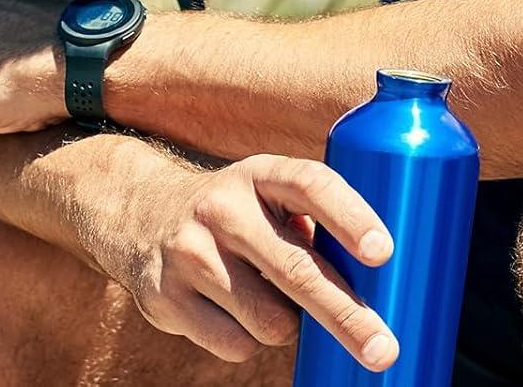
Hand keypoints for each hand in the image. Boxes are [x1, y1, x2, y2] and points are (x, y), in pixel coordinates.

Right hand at [98, 151, 399, 371]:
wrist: (138, 214)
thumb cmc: (235, 212)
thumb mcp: (266, 194)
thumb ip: (310, 220)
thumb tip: (380, 277)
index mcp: (259, 173)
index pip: (310, 184)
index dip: (350, 216)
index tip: (384, 253)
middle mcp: (223, 207)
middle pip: (296, 270)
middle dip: (346, 315)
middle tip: (382, 348)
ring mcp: (191, 252)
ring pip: (269, 320)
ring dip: (287, 325)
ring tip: (273, 300)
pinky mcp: (167, 297)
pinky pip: (235, 344)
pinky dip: (248, 340)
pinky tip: (234, 311)